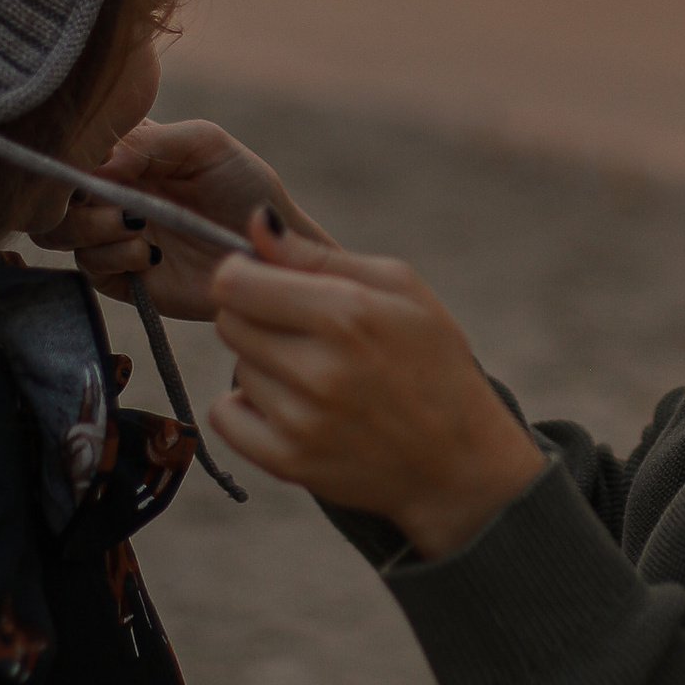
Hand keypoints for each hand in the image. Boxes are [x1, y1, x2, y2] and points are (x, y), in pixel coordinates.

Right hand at [66, 117, 332, 321]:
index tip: (95, 156)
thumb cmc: (245, 187)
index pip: (68, 145)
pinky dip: (114, 256)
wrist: (272, 248)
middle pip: (48, 191)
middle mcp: (107, 191)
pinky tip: (151, 254)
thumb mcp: (204, 145)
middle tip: (104, 193)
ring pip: (57, 230)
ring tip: (136, 224)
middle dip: (67, 192)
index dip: (69, 150)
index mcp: (122, 151)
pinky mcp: (120, 277)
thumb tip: (97, 163)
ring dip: (89, 225)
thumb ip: (149, 142)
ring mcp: (110, 234)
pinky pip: (89, 267)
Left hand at [206, 220, 547, 559]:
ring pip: (236, 367)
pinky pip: (225, 416)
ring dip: (263, 366)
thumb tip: (255, 223)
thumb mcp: (399, 288)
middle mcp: (319, 369)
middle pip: (229, 322)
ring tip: (315, 376)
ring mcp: (302, 420)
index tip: (263, 282)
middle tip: (301, 333)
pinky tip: (288, 407)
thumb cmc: (432, 360)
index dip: (241, 275)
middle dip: (256, 318)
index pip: (234, 283)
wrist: (459, 460)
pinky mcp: (289, 462)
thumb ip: (319, 255)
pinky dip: (246, 409)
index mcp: (346, 313)